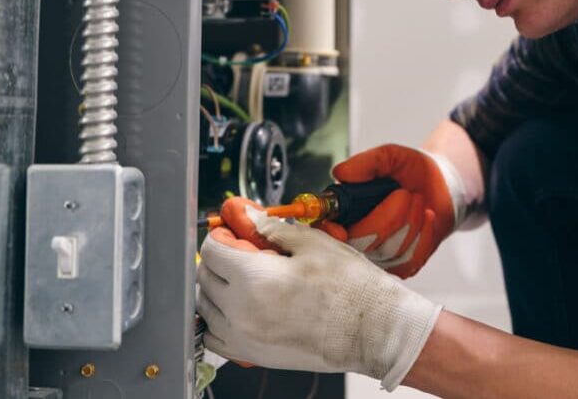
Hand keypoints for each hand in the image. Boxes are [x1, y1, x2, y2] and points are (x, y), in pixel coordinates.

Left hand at [197, 206, 441, 388]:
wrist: (373, 330)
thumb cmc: (351, 290)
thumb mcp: (314, 244)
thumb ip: (273, 230)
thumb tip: (252, 220)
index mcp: (253, 280)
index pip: (212, 251)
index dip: (222, 235)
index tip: (234, 232)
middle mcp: (241, 312)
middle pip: (204, 278)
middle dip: (218, 259)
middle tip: (241, 251)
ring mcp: (244, 338)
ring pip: (205, 309)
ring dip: (216, 289)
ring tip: (243, 279)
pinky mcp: (253, 356)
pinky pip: (215, 338)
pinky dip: (219, 320)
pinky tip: (241, 308)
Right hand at [320, 145, 470, 277]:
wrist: (443, 185)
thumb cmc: (410, 170)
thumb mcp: (389, 157)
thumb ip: (366, 163)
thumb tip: (340, 173)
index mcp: (344, 212)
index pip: (323, 233)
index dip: (327, 235)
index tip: (340, 230)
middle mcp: (357, 239)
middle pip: (360, 245)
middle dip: (388, 218)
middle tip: (404, 194)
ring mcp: (380, 257)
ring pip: (389, 251)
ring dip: (411, 221)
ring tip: (416, 201)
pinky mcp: (403, 267)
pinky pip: (411, 258)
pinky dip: (424, 234)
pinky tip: (426, 218)